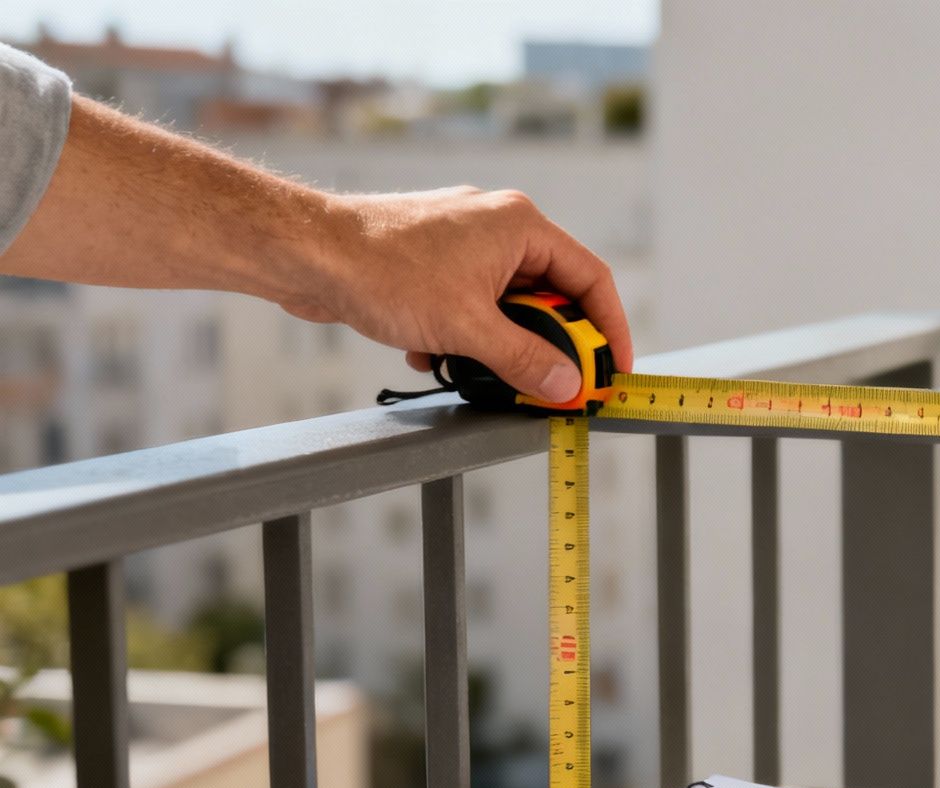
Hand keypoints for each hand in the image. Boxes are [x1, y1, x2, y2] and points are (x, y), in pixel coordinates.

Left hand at [293, 187, 633, 402]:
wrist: (304, 251)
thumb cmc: (381, 269)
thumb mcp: (467, 327)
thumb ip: (525, 359)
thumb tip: (566, 386)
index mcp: (520, 225)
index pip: (591, 279)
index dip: (609, 329)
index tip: (612, 369)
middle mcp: (498, 225)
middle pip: (550, 294)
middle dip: (546, 343)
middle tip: (549, 382)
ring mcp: (463, 241)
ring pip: (506, 304)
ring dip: (497, 344)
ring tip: (478, 369)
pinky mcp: (432, 259)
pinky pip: (470, 303)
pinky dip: (462, 335)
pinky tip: (433, 353)